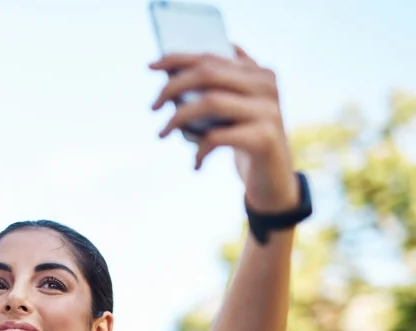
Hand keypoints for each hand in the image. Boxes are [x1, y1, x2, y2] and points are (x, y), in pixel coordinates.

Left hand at [150, 45, 298, 212]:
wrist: (274, 179)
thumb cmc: (244, 140)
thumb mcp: (233, 110)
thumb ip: (216, 88)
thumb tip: (173, 69)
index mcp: (258, 73)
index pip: (212, 56)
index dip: (178, 59)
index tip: (152, 66)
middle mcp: (266, 86)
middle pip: (208, 74)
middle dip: (173, 87)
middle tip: (153, 106)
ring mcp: (268, 110)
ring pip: (209, 102)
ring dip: (178, 118)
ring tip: (162, 133)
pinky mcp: (264, 138)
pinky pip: (216, 137)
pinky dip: (199, 150)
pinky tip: (196, 163)